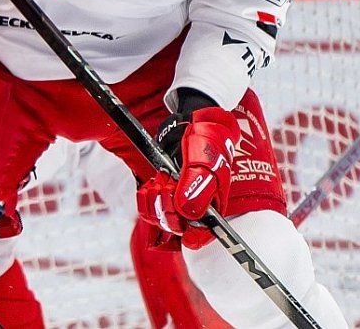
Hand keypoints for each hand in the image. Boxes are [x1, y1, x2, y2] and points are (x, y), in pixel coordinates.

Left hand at [137, 102, 240, 248]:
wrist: (193, 123)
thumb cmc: (207, 142)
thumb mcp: (206, 160)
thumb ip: (197, 186)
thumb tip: (185, 211)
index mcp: (212, 207)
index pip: (201, 236)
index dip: (191, 235)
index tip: (180, 220)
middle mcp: (195, 209)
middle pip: (175, 228)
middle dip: (167, 207)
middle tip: (168, 184)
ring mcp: (178, 202)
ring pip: (160, 219)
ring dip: (155, 200)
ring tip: (162, 179)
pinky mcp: (162, 195)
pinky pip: (148, 208)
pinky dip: (146, 197)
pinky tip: (152, 183)